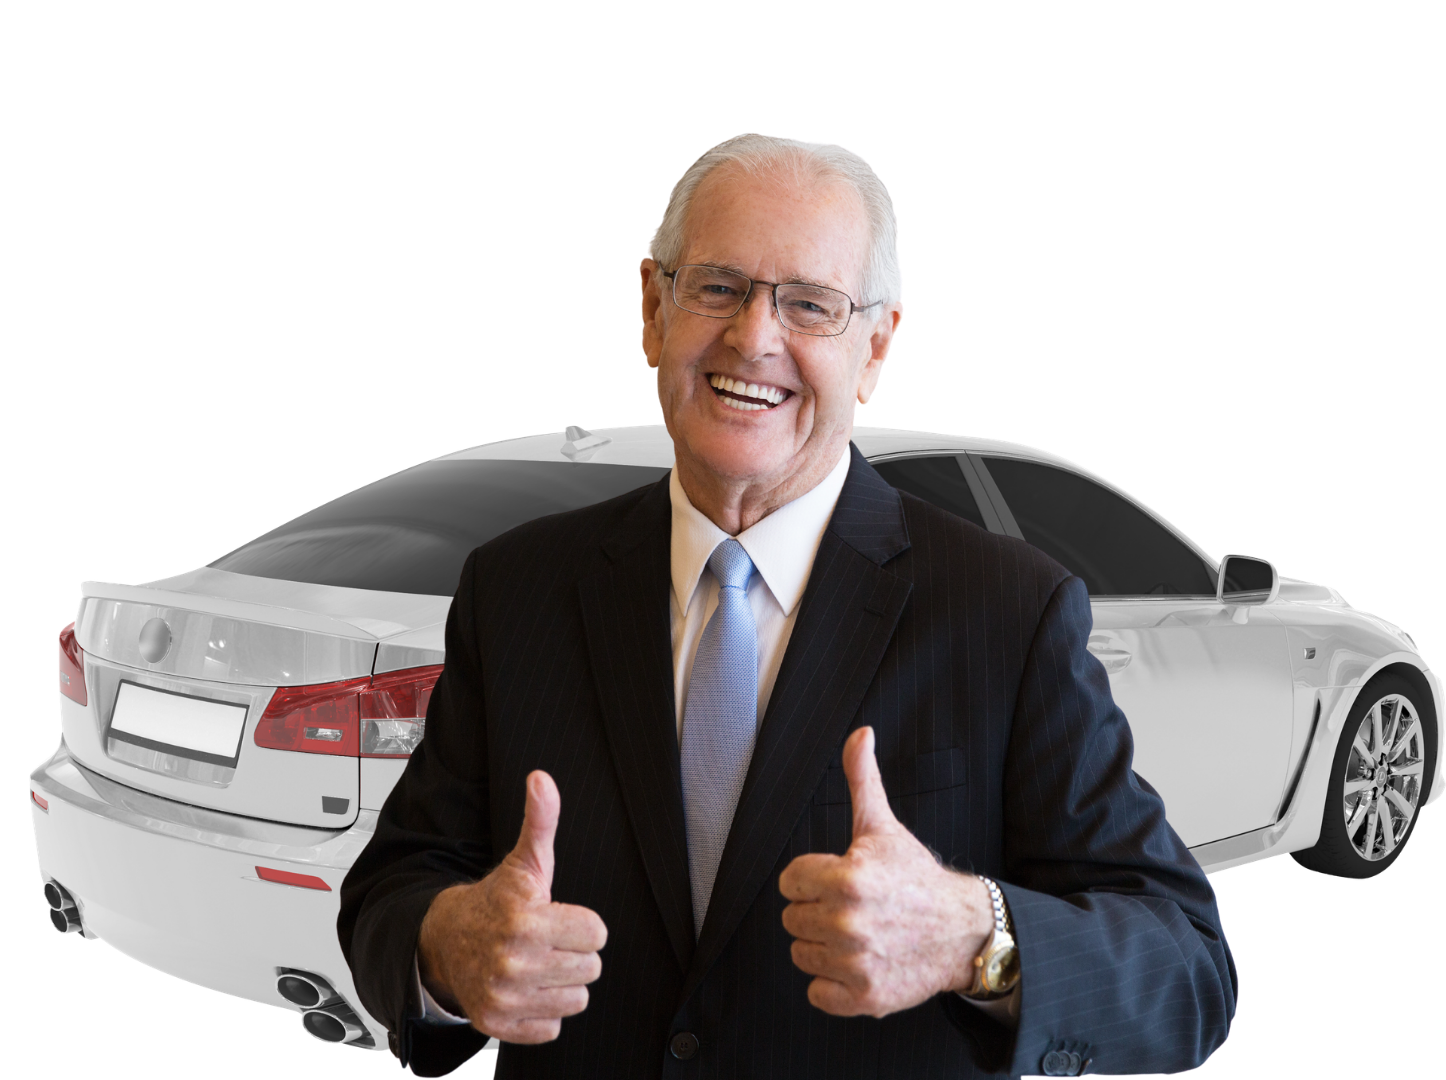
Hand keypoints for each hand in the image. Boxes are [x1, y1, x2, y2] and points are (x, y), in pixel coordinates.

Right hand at [417, 770, 607, 1042]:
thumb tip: (542, 779)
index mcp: (526, 921)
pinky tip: (525, 987)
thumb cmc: (495, 902)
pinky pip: (553, 1026)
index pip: (597, 933)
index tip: (558, 917)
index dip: (582, 923)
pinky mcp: (498, 1025)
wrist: (446, 941)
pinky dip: (542, 1010)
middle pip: (591, 967)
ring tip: (536, 963)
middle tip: (546, 940)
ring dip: (561, 983)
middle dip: (573, 952)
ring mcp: (505, 998)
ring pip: (577, 999)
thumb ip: (540, 821)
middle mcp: (514, 963)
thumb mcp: (524, 862)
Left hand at [779, 727, 993, 1016]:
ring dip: (824, 947)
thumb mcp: (883, 827)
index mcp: (847, 878)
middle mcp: (849, 922)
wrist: (962, 931)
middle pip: (792, 919)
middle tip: (852, 907)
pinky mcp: (865, 997)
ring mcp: (856, 962)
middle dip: (817, 911)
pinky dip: (833, 984)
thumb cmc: (916, 877)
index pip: (788, 882)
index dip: (811, 878)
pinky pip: (817, 993)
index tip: (837, 879)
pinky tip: (859, 962)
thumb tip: (860, 734)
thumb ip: (862, 779)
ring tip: (857, 933)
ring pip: (802, 955)